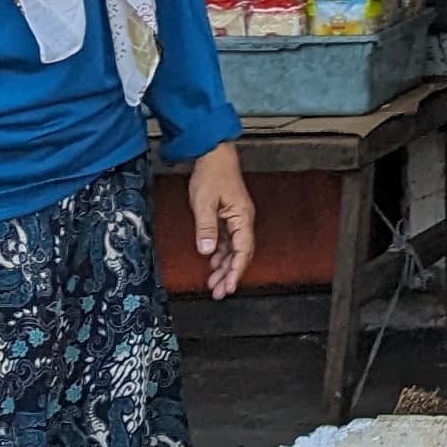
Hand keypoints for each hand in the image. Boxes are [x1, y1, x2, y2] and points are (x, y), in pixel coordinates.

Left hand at [181, 142, 256, 298]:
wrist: (213, 155)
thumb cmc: (212, 174)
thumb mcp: (204, 203)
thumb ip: (206, 228)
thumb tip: (207, 251)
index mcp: (242, 217)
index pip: (242, 251)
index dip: (235, 271)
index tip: (227, 287)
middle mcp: (243, 220)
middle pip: (240, 253)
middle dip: (230, 274)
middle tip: (219, 291)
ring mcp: (236, 219)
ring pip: (234, 249)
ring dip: (224, 266)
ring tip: (214, 283)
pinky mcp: (228, 216)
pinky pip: (228, 241)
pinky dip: (221, 254)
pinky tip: (213, 263)